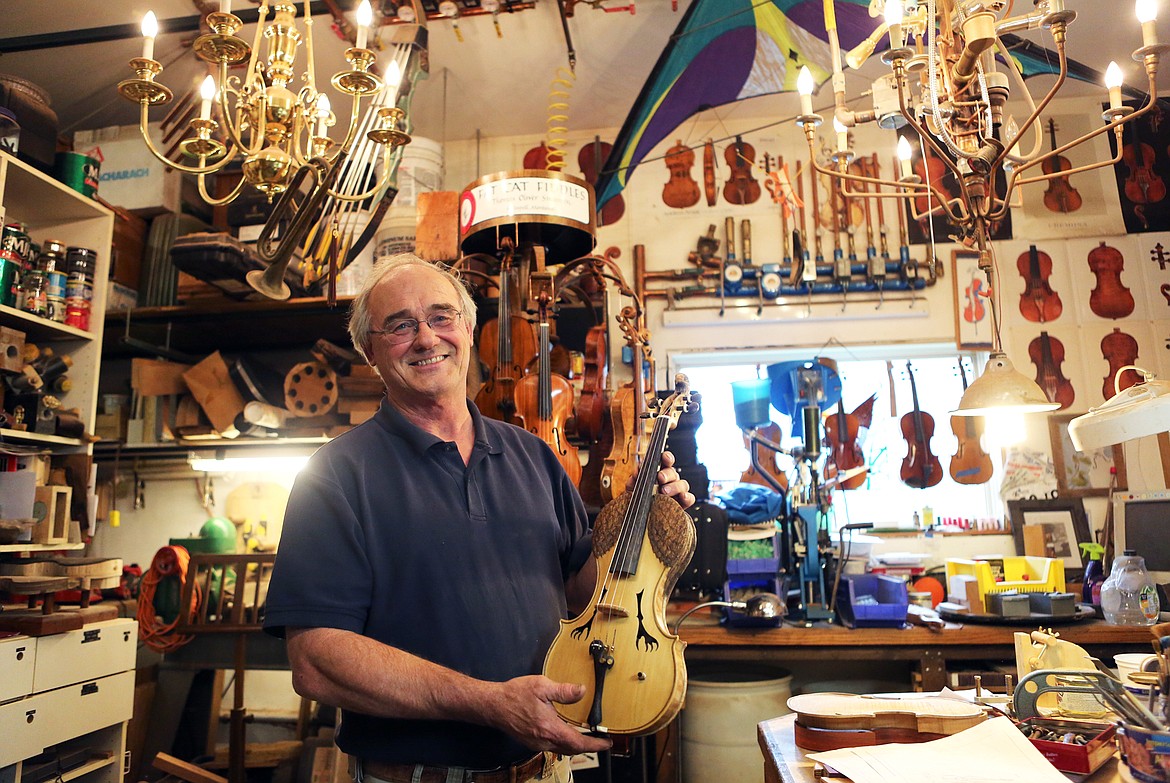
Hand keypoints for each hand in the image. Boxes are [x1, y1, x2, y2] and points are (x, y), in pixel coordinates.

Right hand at [489, 675, 612, 754]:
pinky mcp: (531, 741)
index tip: (606, 743)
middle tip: (599, 740)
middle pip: (571, 750)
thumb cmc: (514, 695)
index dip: (595, 745)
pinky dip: (562, 742)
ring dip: (574, 745)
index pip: (578, 743)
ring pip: (561, 749)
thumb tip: (582, 691)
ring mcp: (536, 743)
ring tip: (585, 737)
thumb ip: (564, 690)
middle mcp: (544, 741)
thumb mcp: (541, 686)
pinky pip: (552, 746)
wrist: (493, 705)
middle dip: (587, 747)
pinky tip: (563, 732)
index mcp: (550, 729)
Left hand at [626, 450, 694, 509]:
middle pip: (673, 472)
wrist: (642, 518)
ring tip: (664, 492)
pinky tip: (683, 497)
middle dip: (667, 474)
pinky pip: (690, 498)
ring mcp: (677, 492)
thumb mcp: (633, 489)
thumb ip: (634, 480)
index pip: (666, 461)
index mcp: (659, 473)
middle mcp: (670, 481)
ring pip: (683, 484)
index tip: (664, 457)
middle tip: (660, 478)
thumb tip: (636, 472)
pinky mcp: (682, 504)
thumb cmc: (639, 500)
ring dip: (674, 486)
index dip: (667, 457)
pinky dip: (687, 497)